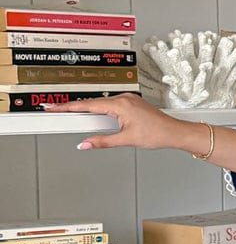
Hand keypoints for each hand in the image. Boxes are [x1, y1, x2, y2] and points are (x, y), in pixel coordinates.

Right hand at [39, 93, 185, 150]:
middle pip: (92, 103)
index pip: (87, 105)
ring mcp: (127, 100)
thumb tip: (85, 144)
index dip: (67, 107)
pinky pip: (110, 105)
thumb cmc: (157, 134)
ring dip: (88, 111)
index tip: (53, 108)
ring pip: (101, 104)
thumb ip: (103, 142)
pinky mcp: (131, 103)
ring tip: (71, 117)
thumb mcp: (126, 140)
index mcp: (120, 104)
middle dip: (74, 109)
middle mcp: (123, 98)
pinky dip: (100, 111)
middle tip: (55, 112)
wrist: (174, 132)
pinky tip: (94, 117)